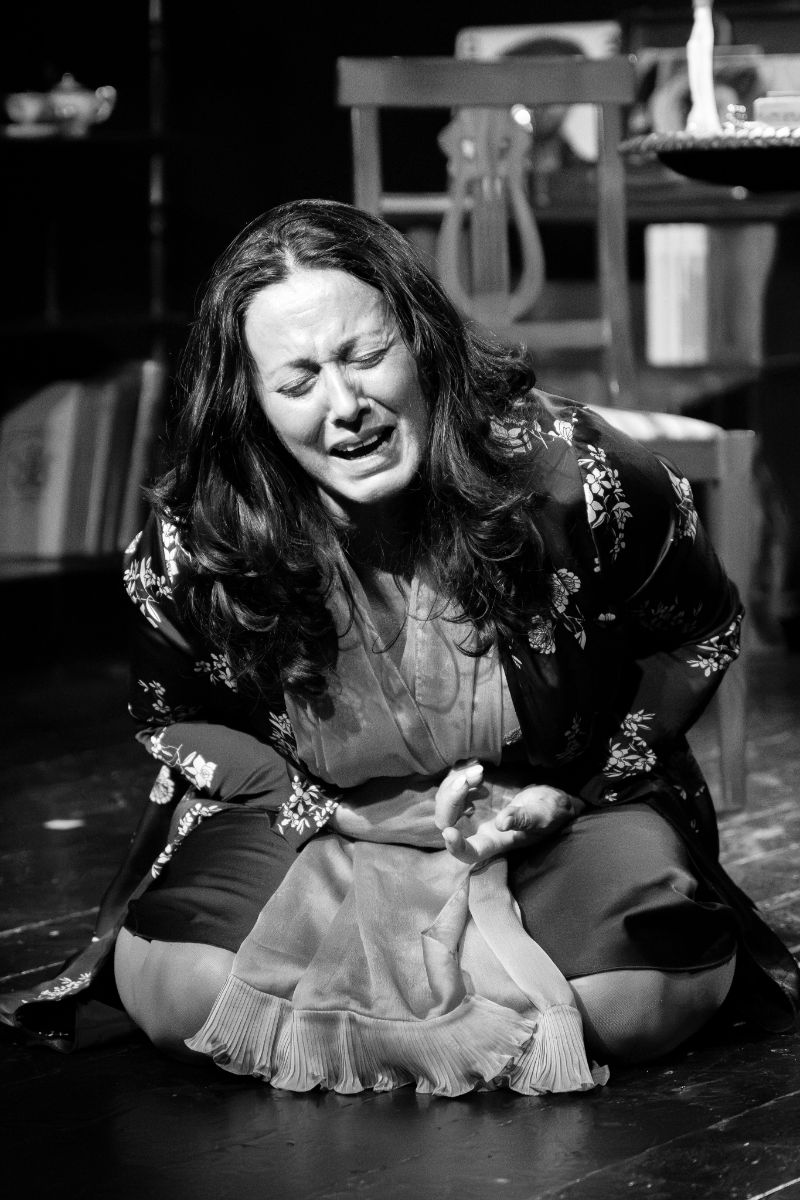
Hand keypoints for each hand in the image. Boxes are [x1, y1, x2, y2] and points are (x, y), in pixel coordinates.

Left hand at [434, 760, 582, 865]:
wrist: (548, 796)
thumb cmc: (548, 813)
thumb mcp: (541, 816)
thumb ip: (523, 819)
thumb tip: (502, 823)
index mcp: (493, 841)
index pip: (468, 853)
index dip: (455, 847)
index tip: (450, 832)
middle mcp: (476, 827)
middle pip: (446, 821)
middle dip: (450, 800)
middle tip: (467, 780)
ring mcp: (472, 808)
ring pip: (445, 800)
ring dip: (456, 782)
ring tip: (480, 771)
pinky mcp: (472, 791)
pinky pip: (453, 783)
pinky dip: (459, 772)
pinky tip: (477, 767)